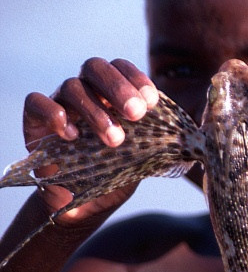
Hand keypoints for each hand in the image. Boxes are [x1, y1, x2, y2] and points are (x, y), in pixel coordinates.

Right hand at [22, 58, 158, 222]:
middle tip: (136, 114)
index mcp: (111, 93)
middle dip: (118, 88)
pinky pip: (37, 103)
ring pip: (73, 87)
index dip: (137, 79)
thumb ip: (160, 142)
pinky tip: (72, 135)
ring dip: (96, 111)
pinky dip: (54, 114)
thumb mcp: (141, 158)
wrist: (81, 204)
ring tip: (114, 140)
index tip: (151, 102)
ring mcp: (59, 103)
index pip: (121, 68)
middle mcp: (85, 91)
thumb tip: (190, 140)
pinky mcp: (34, 120)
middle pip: (96, 67)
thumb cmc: (114, 173)